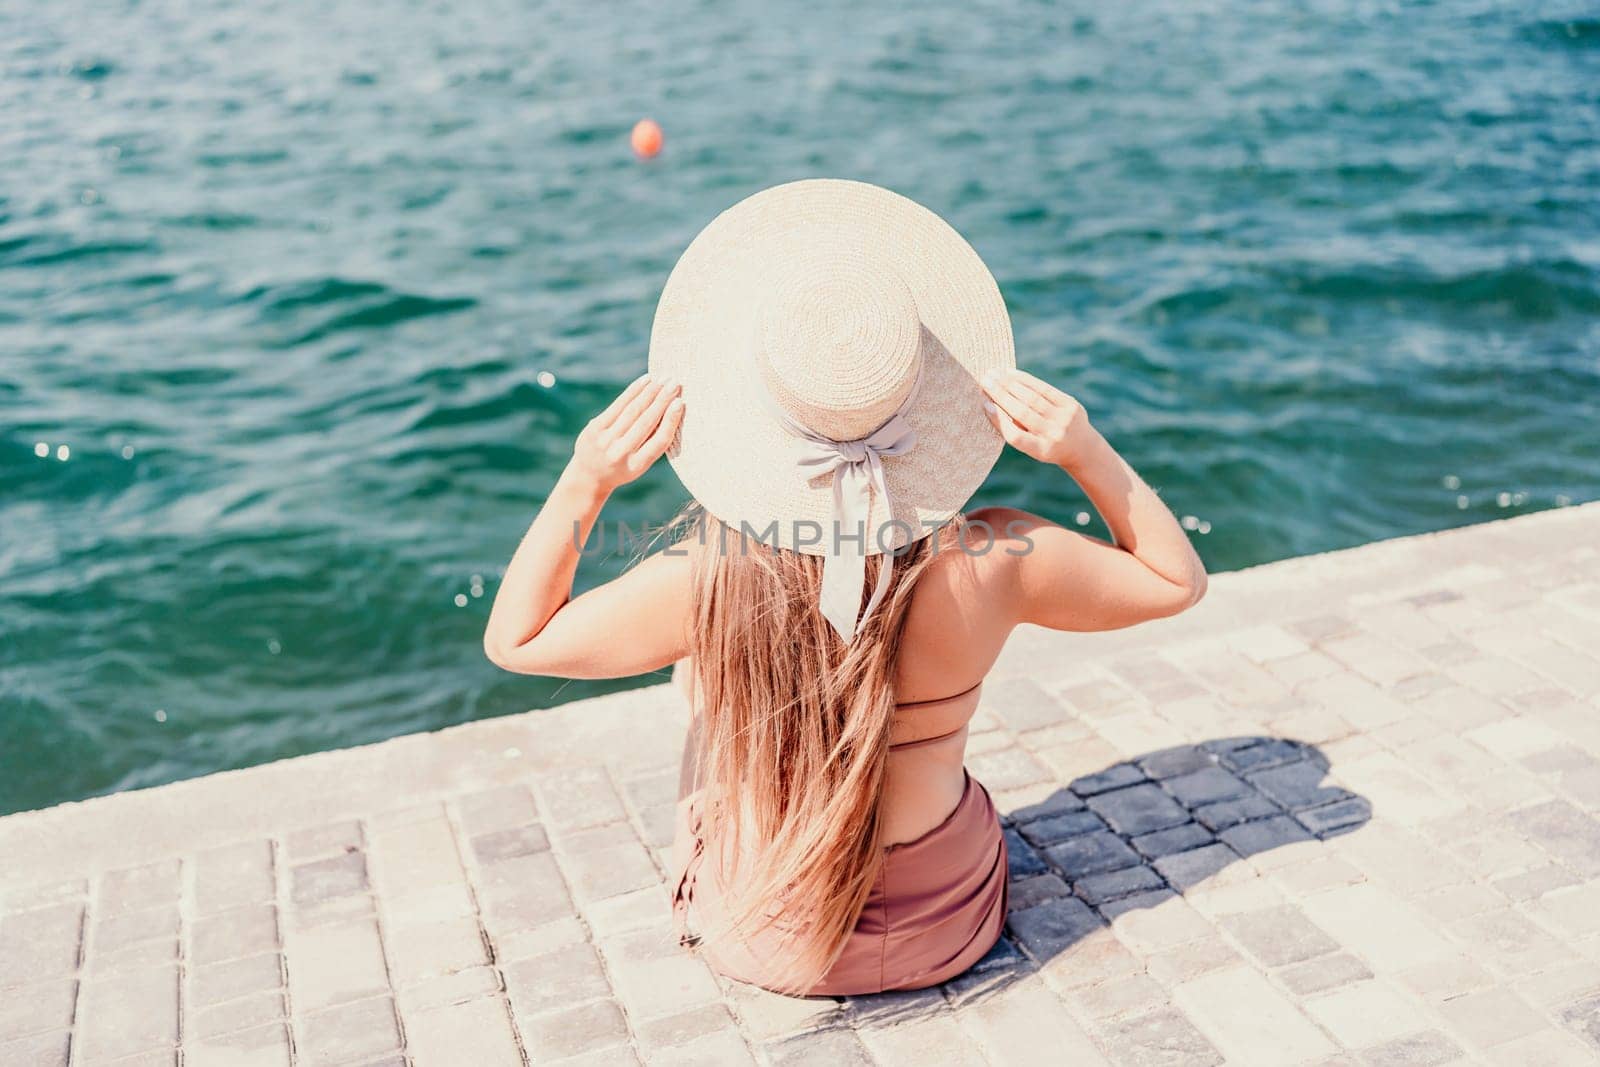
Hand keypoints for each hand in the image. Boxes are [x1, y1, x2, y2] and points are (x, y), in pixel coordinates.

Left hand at [572, 373, 683, 490]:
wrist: (589, 475)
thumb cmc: (623, 466)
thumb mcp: (639, 464)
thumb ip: (653, 442)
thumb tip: (672, 410)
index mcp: (636, 466)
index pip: (658, 441)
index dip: (670, 421)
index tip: (680, 403)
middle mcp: (620, 453)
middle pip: (646, 422)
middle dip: (662, 400)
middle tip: (675, 384)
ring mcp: (605, 440)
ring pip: (632, 411)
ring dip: (650, 392)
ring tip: (663, 379)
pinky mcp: (594, 428)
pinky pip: (618, 405)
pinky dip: (633, 391)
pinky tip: (645, 381)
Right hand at [981, 369, 1099, 470]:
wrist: (1082, 447)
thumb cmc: (1047, 446)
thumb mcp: (1032, 448)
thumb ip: (1015, 431)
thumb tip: (991, 403)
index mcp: (1041, 450)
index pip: (1016, 436)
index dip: (999, 420)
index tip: (985, 404)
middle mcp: (1054, 435)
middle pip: (1023, 413)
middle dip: (1001, 394)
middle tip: (984, 380)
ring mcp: (1064, 419)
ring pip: (1032, 398)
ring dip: (1010, 384)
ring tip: (994, 373)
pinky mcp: (1070, 404)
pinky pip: (1044, 389)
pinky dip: (1026, 380)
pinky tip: (1011, 373)